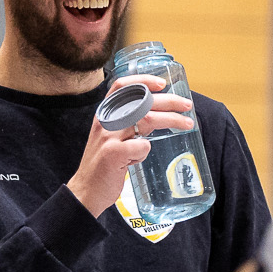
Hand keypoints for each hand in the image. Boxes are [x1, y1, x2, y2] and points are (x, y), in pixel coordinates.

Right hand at [65, 75, 193, 217]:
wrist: (86, 191)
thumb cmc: (103, 165)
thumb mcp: (111, 138)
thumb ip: (128, 124)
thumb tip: (157, 114)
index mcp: (104, 114)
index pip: (122, 86)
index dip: (143, 80)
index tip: (163, 83)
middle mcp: (106, 121)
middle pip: (143, 101)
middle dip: (170, 101)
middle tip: (187, 106)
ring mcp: (108, 137)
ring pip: (148, 120)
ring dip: (171, 120)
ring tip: (187, 124)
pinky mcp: (113, 154)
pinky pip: (142, 146)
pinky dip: (145, 152)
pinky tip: (136, 159)